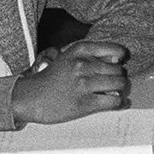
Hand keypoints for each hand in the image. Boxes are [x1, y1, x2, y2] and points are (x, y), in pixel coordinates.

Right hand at [11, 40, 128, 125]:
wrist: (32, 97)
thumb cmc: (52, 78)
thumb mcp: (68, 57)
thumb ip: (91, 55)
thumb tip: (119, 60)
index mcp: (79, 50)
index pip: (115, 50)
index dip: (122, 57)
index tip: (120, 63)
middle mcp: (82, 64)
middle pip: (119, 69)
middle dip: (119, 76)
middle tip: (114, 82)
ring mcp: (84, 84)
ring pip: (120, 84)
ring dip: (121, 90)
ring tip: (115, 92)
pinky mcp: (85, 103)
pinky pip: (114, 101)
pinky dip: (120, 103)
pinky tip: (118, 103)